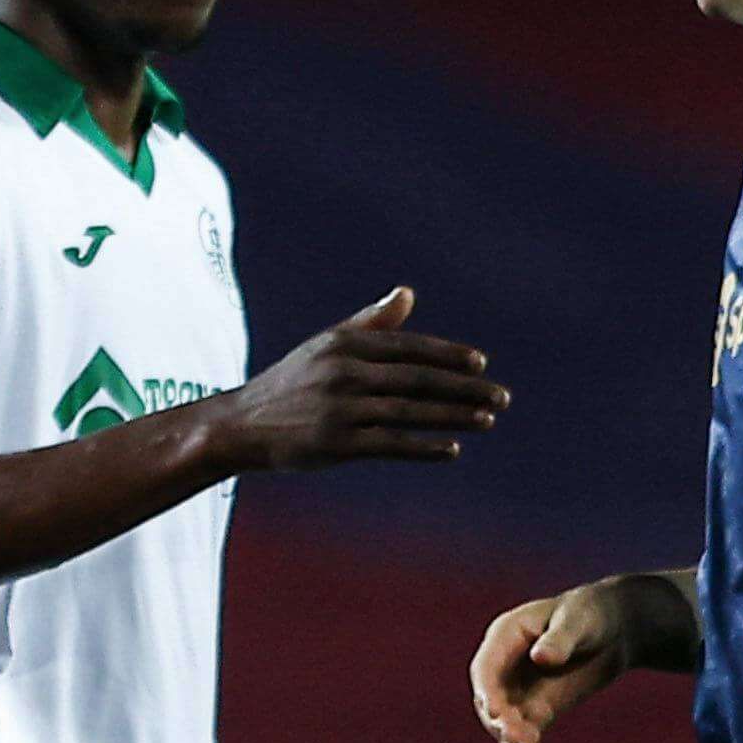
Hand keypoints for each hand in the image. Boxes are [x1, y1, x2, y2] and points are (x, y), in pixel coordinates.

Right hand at [219, 285, 507, 473]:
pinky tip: (451, 449)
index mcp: (345, 344)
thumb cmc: (290, 384)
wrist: (240, 426)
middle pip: (418, 379)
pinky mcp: (336, 443)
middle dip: (464, 388)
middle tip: (501, 397)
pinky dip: (423, 446)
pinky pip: (391, 444)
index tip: (481, 366)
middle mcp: (344, 373)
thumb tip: (408, 294)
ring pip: (410, 412)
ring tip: (487, 420)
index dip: (449, 357)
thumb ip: (370, 323)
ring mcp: (340, 409)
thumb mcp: (326, 346)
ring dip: (453, 416)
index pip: (410, 348)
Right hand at [472, 575, 661, 742]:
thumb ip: (560, 639)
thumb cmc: (593, 614)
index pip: (485, 670)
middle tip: (517, 740)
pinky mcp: (537, 711)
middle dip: (501, 722)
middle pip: (490, 702)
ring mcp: (518, 692)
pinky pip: (527, 735)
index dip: (486, 691)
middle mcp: (504, 668)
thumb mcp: (579, 620)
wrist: (616, 628)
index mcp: (505, 638)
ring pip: (505, 724)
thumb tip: (541, 659)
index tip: (494, 711)